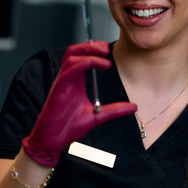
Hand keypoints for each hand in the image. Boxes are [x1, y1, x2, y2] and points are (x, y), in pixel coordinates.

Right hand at [22, 41, 136, 166]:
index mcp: (75, 82)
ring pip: (72, 55)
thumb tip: (134, 107)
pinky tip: (99, 64)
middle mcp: (68, 79)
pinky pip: (70, 69)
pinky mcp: (59, 88)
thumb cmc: (68, 127)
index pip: (82, 57)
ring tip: (105, 55)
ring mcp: (63, 82)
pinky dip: (85, 62)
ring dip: (89, 50)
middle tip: (107, 48)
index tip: (109, 52)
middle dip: (92, 45)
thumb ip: (115, 110)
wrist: (53, 141)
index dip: (95, 50)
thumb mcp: (97, 116)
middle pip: (76, 51)